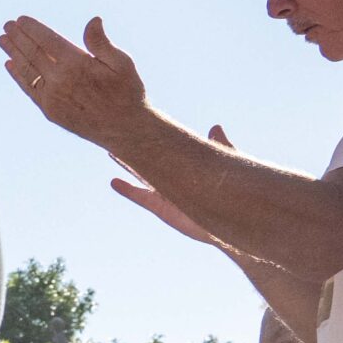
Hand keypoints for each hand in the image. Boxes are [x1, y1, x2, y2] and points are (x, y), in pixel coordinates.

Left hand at [0, 16, 151, 149]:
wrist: (123, 129)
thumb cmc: (126, 91)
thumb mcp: (121, 63)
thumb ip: (102, 43)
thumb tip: (93, 20)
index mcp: (77, 65)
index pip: (48, 41)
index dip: (33, 29)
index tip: (21, 19)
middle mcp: (59, 81)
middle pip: (33, 53)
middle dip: (18, 38)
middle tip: (7, 25)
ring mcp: (51, 97)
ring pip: (27, 70)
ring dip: (13, 53)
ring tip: (2, 40)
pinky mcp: (49, 111)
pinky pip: (29, 89)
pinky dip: (18, 76)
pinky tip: (10, 64)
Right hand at [113, 126, 232, 245]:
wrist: (229, 221)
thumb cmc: (230, 192)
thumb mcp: (225, 165)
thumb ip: (219, 146)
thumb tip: (215, 127)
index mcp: (185, 163)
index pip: (165, 145)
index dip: (153, 134)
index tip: (141, 120)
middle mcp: (172, 176)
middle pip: (148, 158)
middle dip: (135, 146)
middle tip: (119, 131)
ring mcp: (164, 191)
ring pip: (141, 174)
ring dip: (127, 164)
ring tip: (111, 151)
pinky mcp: (161, 208)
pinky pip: (140, 196)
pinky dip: (127, 189)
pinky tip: (114, 182)